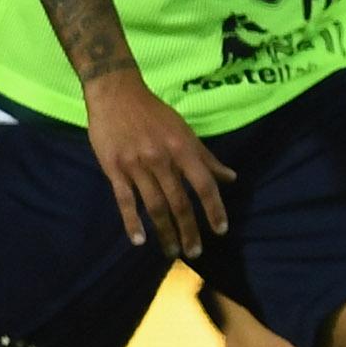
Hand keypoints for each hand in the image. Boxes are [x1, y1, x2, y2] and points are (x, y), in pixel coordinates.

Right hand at [84, 72, 237, 257]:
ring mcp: (137, 165)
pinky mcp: (114, 169)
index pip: (204, 185)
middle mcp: (162, 159)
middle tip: (195, 253)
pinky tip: (139, 241)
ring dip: (164, 232)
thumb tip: (231, 178)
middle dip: (189, 230)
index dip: (214, 209)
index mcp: (182, 149)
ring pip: (154, 206)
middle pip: (179, 202)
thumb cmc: (154, 114)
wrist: (116, 94)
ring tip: (171, 251)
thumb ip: (206, 158)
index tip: (221, 230)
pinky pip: (124, 200)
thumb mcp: (184, 131)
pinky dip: (132, 222)